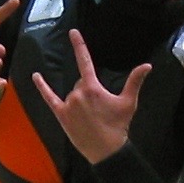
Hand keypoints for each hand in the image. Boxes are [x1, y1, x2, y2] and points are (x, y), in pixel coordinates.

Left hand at [32, 29, 147, 164]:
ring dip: (79, 101)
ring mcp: (68, 104)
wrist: (106, 150)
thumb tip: (147, 66)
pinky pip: (49, 99)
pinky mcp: (61, 115)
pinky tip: (35, 76)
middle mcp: (77, 93)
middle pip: (80, 84)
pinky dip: (42, 87)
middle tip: (100, 110)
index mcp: (93, 87)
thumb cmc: (118, 126)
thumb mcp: (129, 102)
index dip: (79, 45)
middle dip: (90, 92)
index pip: (85, 61)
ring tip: (91, 117)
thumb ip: (135, 81)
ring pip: (71, 94)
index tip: (73, 32)